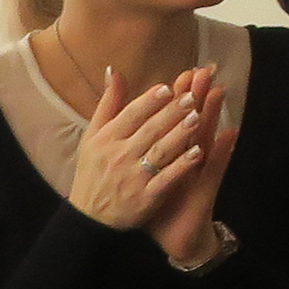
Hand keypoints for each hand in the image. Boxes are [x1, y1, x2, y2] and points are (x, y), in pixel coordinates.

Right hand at [65, 68, 205, 235]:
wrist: (89, 218)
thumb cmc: (93, 171)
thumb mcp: (93, 137)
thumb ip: (108, 104)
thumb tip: (114, 70)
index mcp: (105, 139)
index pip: (130, 115)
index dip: (149, 101)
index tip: (168, 87)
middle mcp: (118, 156)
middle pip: (149, 130)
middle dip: (171, 113)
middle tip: (193, 96)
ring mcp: (133, 178)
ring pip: (160, 152)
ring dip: (180, 134)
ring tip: (199, 117)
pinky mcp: (146, 198)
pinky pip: (166, 179)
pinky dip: (182, 166)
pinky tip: (199, 153)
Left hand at [147, 64, 240, 267]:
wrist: (176, 241)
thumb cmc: (161, 207)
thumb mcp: (148, 178)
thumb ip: (141, 153)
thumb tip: (132, 132)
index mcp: (171, 153)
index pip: (175, 120)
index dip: (179, 97)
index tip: (182, 72)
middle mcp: (188, 158)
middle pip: (193, 121)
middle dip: (197, 96)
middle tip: (204, 70)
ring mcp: (200, 171)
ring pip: (207, 137)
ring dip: (214, 114)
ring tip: (219, 90)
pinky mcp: (206, 188)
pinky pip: (215, 166)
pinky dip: (223, 149)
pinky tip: (230, 132)